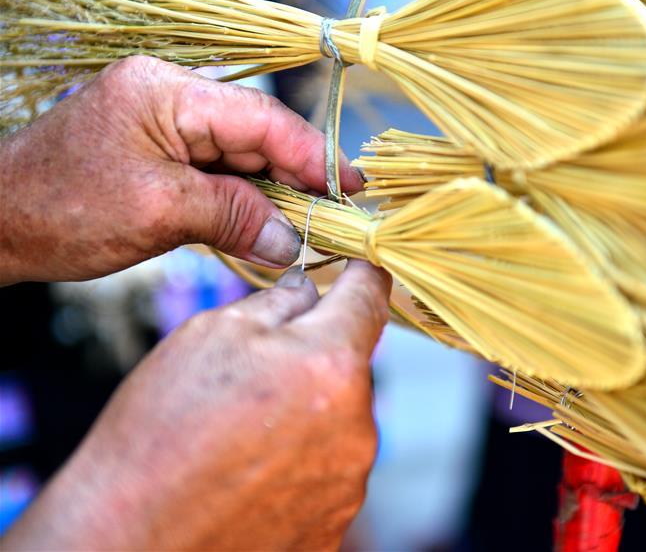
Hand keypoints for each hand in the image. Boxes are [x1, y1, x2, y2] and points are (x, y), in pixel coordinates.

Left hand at [0, 56, 361, 283]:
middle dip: (298, 177)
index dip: (312, 155)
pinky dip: (244, 199)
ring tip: (312, 226)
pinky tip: (269, 224)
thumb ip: (235, 217)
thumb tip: (293, 241)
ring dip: (274, 193)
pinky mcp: (159, 151)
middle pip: (255, 134)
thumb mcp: (160, 213)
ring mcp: (164, 123)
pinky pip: (217, 171)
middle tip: (338, 216)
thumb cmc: (63, 212)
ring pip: (240, 155)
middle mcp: (170, 96)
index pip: (261, 118)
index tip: (349, 188)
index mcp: (167, 92)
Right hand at [3, 260, 390, 550]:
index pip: (371, 297)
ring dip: (308, 411)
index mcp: (330, 364)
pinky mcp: (336, 519)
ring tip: (243, 432)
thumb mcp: (210, 336)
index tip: (358, 266)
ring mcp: (350, 479)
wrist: (130, 540)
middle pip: (351, 364)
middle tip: (257, 372)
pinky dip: (300, 459)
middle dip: (316, 356)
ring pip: (340, 418)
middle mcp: (357, 424)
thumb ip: (277, 303)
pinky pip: (328, 468)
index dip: (363, 273)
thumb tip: (309, 289)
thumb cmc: (160, 433)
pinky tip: (251, 469)